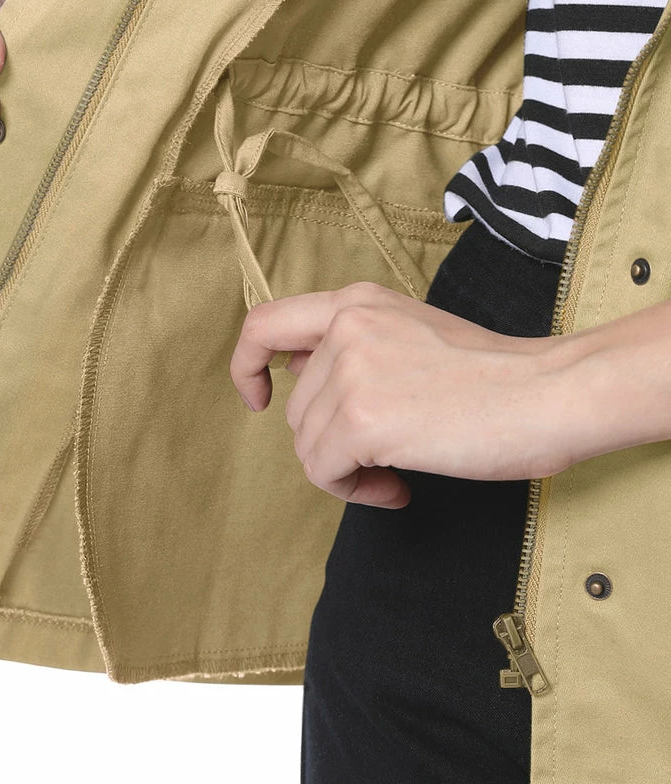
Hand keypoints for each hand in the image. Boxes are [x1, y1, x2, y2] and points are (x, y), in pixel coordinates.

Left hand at [229, 280, 579, 508]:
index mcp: (356, 301)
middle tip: (380, 458)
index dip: (247, 366)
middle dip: (329, 442)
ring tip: (395, 472)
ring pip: (307, 444)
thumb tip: (293, 375)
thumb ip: (351, 344)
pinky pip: (324, 473)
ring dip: (345, 470)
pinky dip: (354, 492)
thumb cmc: (491, 373)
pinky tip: (397, 489)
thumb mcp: (408, 330)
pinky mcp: (362, 420)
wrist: (546, 393)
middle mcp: (345, 326)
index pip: (264, 324)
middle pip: (296, 407)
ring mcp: (351, 371)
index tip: (261, 400)